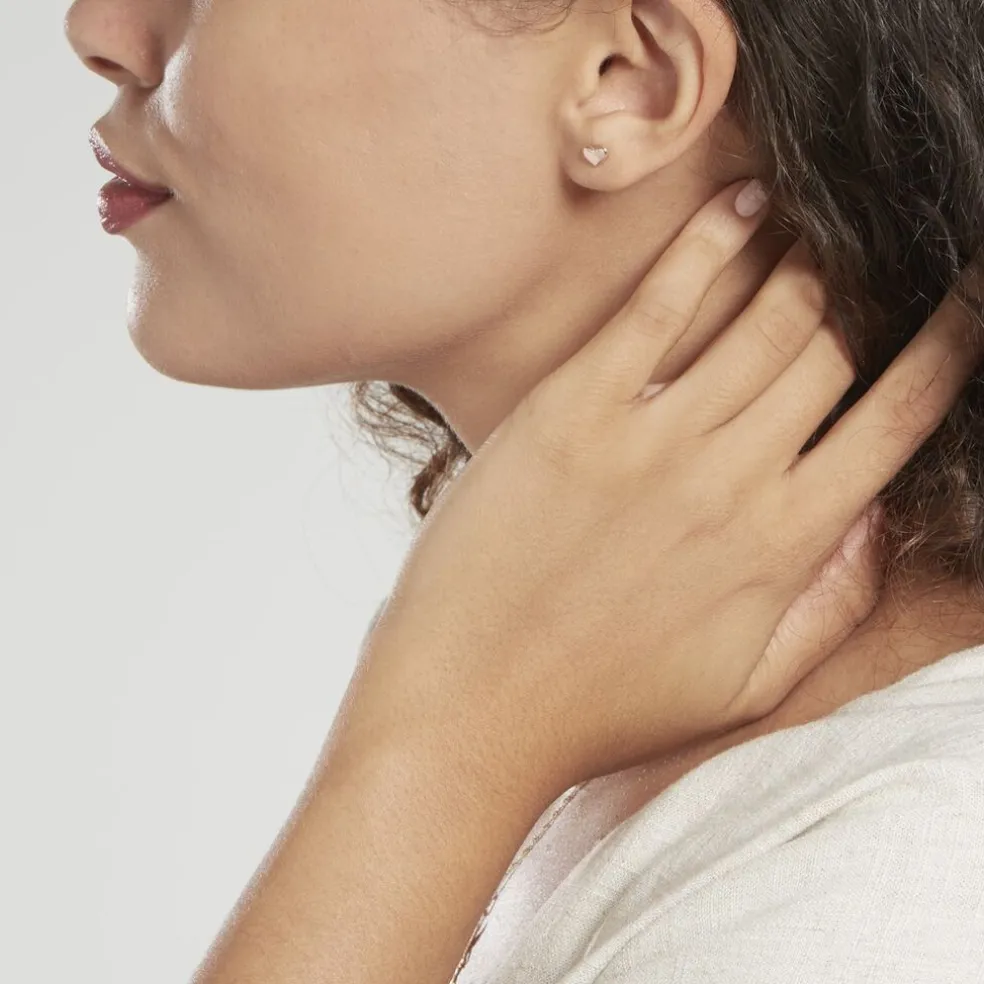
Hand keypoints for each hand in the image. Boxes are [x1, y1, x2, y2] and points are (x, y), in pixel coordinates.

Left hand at [345, 178, 981, 795]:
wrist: (474, 703)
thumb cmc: (607, 705)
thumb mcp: (746, 685)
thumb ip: (831, 605)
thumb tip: (880, 520)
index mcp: (783, 543)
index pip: (897, 417)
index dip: (947, 345)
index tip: (967, 298)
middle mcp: (731, 476)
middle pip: (836, 347)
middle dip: (877, 283)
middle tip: (886, 241)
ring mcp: (651, 437)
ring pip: (765, 313)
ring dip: (810, 251)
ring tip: (830, 212)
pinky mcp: (574, 410)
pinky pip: (659, 305)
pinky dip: (710, 244)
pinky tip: (744, 203)